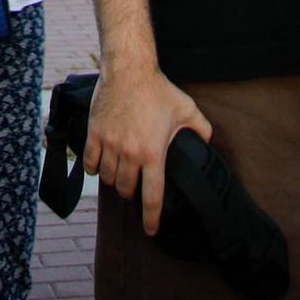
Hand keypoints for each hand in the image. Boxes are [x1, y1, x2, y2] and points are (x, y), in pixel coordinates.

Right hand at [85, 61, 212, 236]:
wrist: (129, 68)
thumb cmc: (158, 89)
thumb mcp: (187, 109)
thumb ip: (202, 130)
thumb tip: (209, 146)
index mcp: (154, 154)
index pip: (153, 198)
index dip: (152, 219)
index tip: (151, 231)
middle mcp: (131, 154)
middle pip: (127, 191)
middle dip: (131, 195)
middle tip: (135, 188)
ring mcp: (110, 144)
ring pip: (109, 179)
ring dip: (115, 181)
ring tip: (120, 175)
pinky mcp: (94, 133)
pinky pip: (90, 163)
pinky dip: (95, 168)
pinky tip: (100, 165)